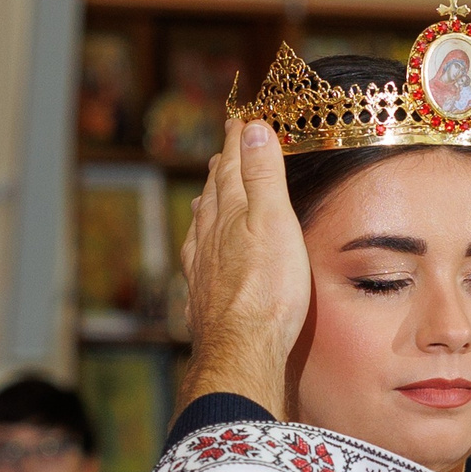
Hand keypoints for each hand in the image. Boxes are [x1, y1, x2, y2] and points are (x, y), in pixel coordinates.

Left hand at [179, 116, 308, 411]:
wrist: (242, 349)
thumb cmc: (267, 289)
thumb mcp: (273, 221)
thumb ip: (263, 176)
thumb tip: (252, 129)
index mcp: (231, 215)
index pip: (232, 169)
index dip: (236, 143)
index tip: (239, 122)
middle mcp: (210, 238)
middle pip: (214, 195)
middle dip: (220, 171)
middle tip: (221, 153)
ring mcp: (204, 269)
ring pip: (202, 228)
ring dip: (206, 206)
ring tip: (205, 195)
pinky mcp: (205, 298)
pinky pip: (197, 261)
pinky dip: (198, 246)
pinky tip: (197, 254)